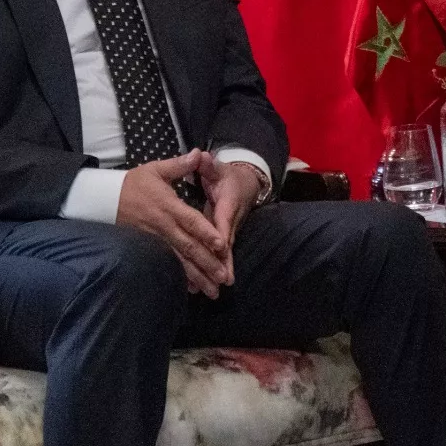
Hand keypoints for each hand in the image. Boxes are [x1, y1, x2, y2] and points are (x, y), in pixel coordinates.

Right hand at [115, 150, 230, 297]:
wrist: (103, 199)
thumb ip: (179, 165)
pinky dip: (180, 278)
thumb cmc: (133, 183)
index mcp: (168, 206)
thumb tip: (199, 153)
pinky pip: (167, 265)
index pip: (190, 221)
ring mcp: (156, 240)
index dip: (206, 233)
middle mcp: (163, 226)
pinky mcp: (150, 248)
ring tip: (212, 291)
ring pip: (179, 261)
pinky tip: (192, 289)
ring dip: (196, 276)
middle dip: (207, 263)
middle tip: (223, 278)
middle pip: (188, 247)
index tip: (222, 245)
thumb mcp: (155, 170)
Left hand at [198, 155, 262, 285]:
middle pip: (227, 244)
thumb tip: (199, 155)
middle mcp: (230, 221)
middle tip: (222, 280)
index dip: (221, 233)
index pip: (224, 220)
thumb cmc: (227, 176)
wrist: (246, 184)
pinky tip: (201, 287)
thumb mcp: (218, 168)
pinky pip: (217, 256)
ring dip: (219, 271)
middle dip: (224, 262)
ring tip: (213, 290)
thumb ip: (207, 164)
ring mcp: (228, 232)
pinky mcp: (223, 240)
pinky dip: (211, 271)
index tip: (220, 246)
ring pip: (223, 254)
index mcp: (228, 204)